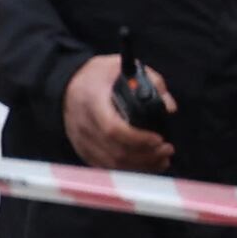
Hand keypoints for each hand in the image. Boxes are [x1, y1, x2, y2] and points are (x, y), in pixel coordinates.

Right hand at [66, 54, 175, 169]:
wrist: (67, 84)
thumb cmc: (97, 76)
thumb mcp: (123, 67)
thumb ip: (151, 82)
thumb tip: (169, 107)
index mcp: (92, 99)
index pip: (113, 128)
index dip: (138, 138)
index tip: (158, 138)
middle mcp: (84, 123)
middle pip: (116, 151)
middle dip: (147, 155)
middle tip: (167, 149)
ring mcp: (81, 139)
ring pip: (113, 164)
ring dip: (141, 165)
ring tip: (161, 159)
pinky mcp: (83, 150)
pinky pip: (107, 167)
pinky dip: (128, 170)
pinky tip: (145, 164)